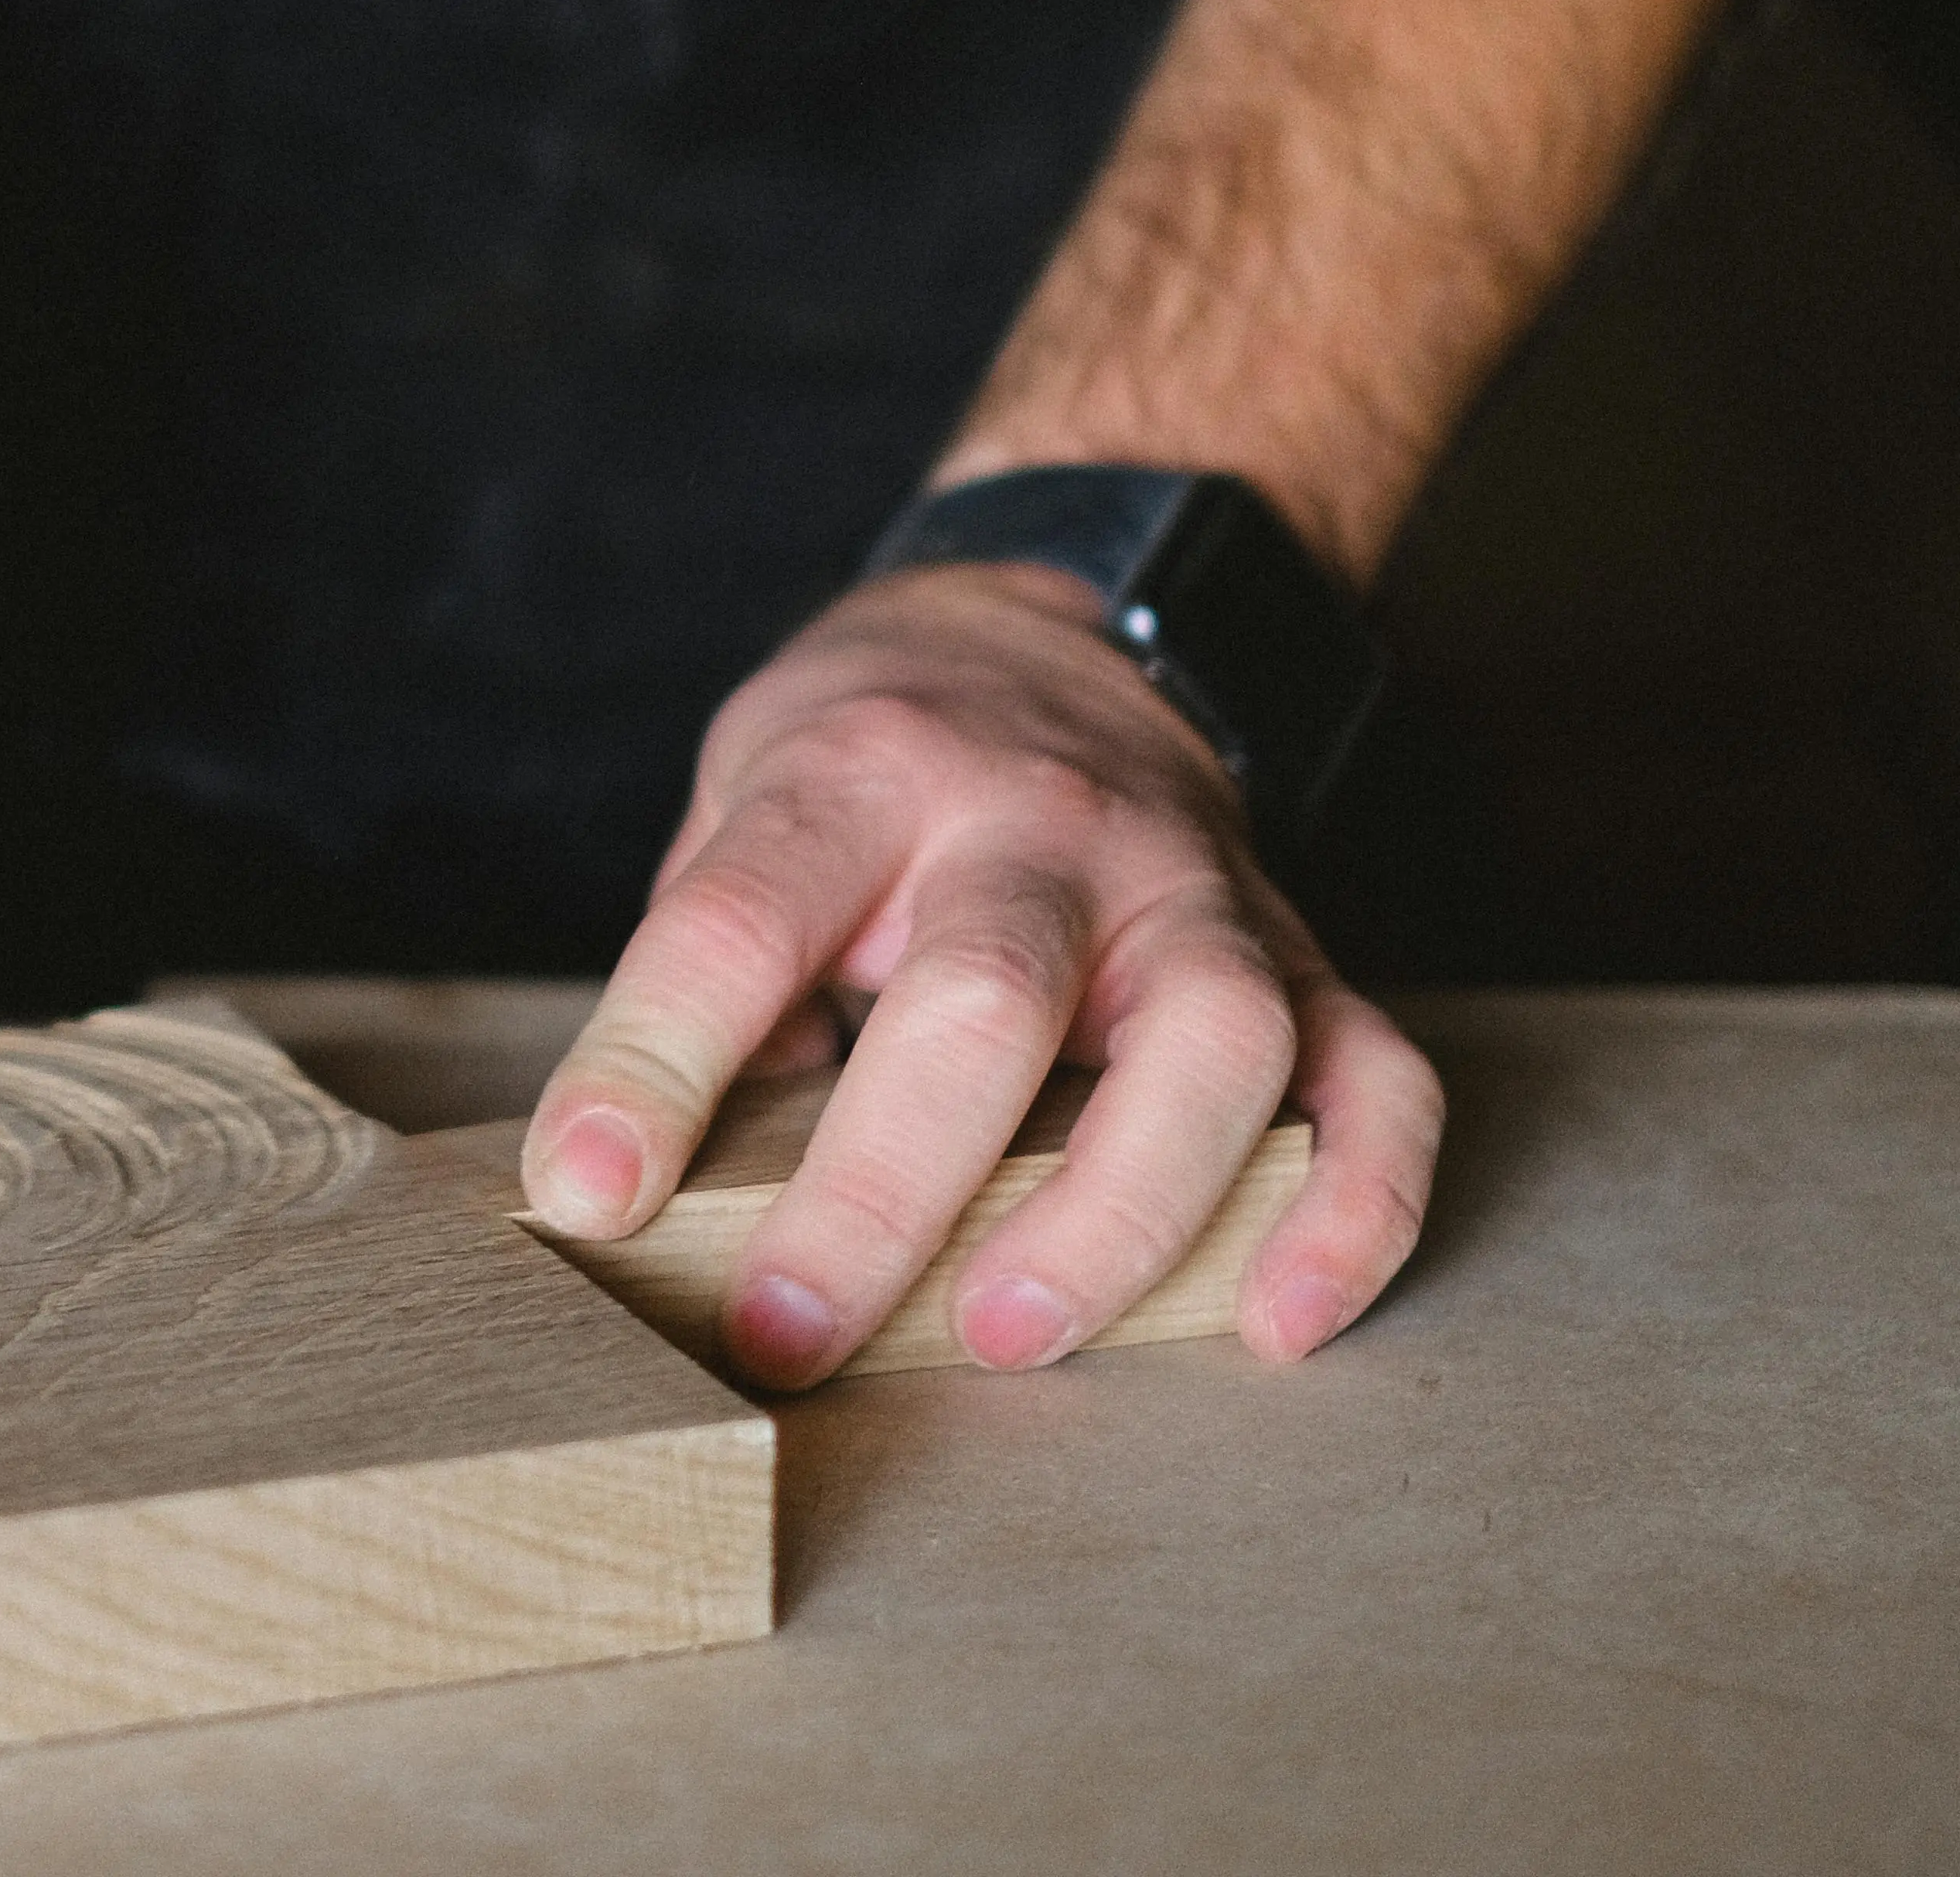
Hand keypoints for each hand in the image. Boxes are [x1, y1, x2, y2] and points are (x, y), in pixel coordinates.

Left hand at [519, 558, 1436, 1388]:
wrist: (1059, 622)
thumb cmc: (873, 754)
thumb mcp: (746, 797)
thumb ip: (716, 977)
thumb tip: (654, 1190)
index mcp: (862, 775)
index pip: (742, 922)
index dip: (652, 1064)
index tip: (586, 1196)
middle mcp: (1040, 823)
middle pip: (985, 999)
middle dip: (879, 1191)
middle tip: (784, 1333)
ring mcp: (1191, 888)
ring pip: (1212, 1044)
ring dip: (1116, 1212)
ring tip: (1003, 1336)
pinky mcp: (1302, 954)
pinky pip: (1373, 1082)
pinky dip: (1350, 1209)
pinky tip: (1276, 1321)